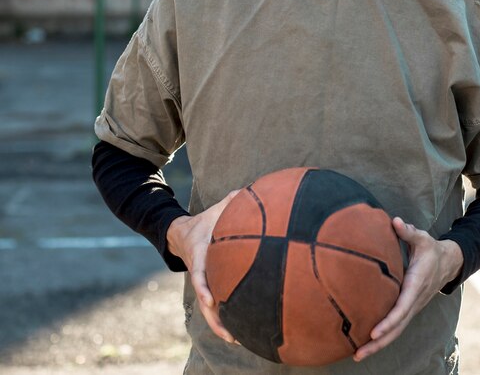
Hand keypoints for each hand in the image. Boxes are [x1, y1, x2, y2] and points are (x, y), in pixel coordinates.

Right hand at [166, 190, 239, 342]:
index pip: (199, 273)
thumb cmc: (203, 222)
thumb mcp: (214, 210)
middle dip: (215, 318)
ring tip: (236, 340)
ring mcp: (202, 282)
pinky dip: (222, 318)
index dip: (203, 286)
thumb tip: (248, 190)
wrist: (181, 234)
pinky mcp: (207, 286)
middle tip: (231, 334)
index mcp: (199, 254)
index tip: (211, 299)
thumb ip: (231, 201)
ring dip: (219, 325)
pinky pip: (213, 305)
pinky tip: (238, 330)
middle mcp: (199, 272)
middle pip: (204, 300)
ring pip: (208, 309)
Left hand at [353, 217, 462, 361]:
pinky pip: (395, 326)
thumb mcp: (422, 238)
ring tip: (358, 355)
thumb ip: (408, 231)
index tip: (374, 331)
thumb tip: (395, 221)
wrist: (448, 262)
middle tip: (359, 354)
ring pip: (396, 331)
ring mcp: (412, 307)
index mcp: (416, 285)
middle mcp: (414, 301)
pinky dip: (383, 337)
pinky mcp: (408, 308)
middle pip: (396, 328)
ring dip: (378, 344)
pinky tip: (367, 343)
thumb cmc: (431, 249)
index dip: (388, 321)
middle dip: (378, 342)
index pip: (402, 308)